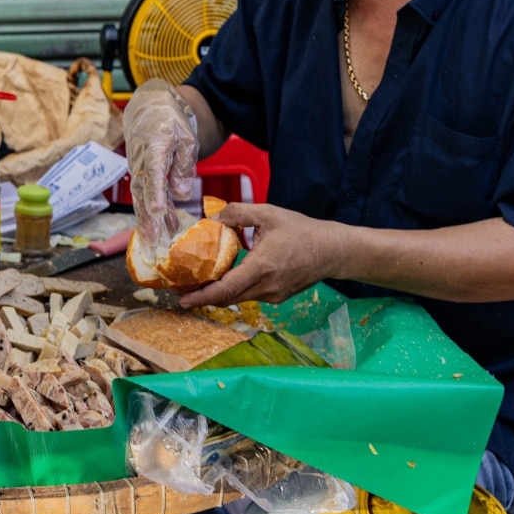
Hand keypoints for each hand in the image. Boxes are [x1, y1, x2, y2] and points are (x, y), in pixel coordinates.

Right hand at [124, 80, 199, 247]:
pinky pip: (145, 196)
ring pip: (141, 198)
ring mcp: (138, 169)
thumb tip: (181, 193)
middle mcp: (140, 160)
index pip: (153, 173)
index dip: (154, 193)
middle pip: (142, 191)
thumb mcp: (186, 137)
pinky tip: (162, 230)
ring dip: (147, 221)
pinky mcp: (141, 175)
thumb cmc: (170, 121)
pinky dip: (152, 213)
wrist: (148, 109)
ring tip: (155, 242)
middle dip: (146, 217)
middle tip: (152, 239)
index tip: (157, 211)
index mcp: (153, 146)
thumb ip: (184, 165)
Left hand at [178, 203, 346, 308]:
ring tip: (197, 283)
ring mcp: (273, 295)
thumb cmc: (302, 231)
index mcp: (262, 267)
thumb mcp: (268, 213)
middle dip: (202, 296)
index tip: (182, 300)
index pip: (226, 289)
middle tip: (181, 290)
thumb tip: (213, 219)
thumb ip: (238, 213)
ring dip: (217, 293)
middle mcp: (267, 287)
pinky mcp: (278, 296)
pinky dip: (233, 290)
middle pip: (227, 298)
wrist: (333, 250)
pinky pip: (249, 295)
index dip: (201, 296)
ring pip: (238, 298)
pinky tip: (223, 278)